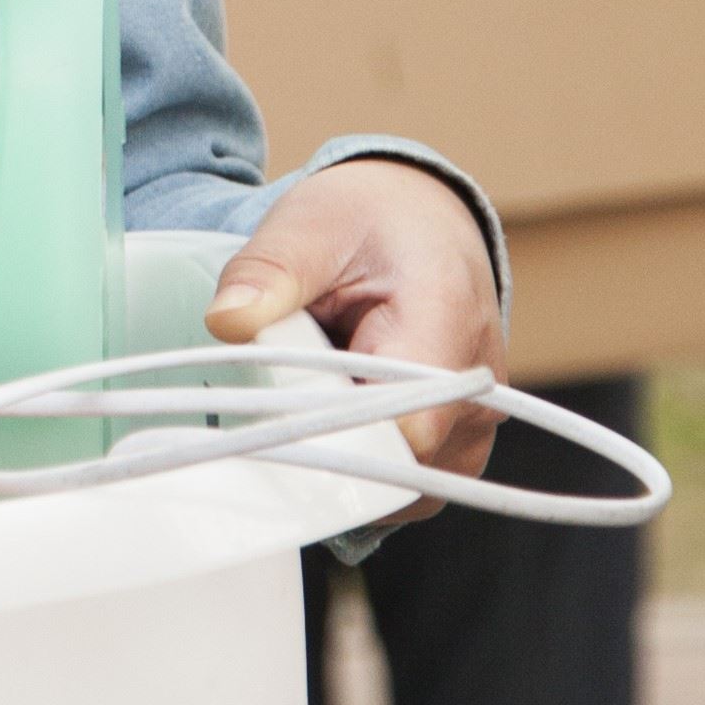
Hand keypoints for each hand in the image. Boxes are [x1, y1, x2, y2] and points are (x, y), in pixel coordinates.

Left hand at [206, 155, 502, 488]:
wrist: (418, 223)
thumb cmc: (366, 220)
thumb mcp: (307, 225)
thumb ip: (269, 271)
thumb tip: (227, 321)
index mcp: (447, 321)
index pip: (403, 422)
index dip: (330, 432)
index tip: (269, 412)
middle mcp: (477, 391)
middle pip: (394, 465)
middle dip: (321, 439)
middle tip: (275, 385)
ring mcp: (471, 428)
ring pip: (394, 484)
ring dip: (336, 447)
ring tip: (307, 381)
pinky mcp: (453, 448)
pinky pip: (398, 482)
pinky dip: (352, 453)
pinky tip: (326, 403)